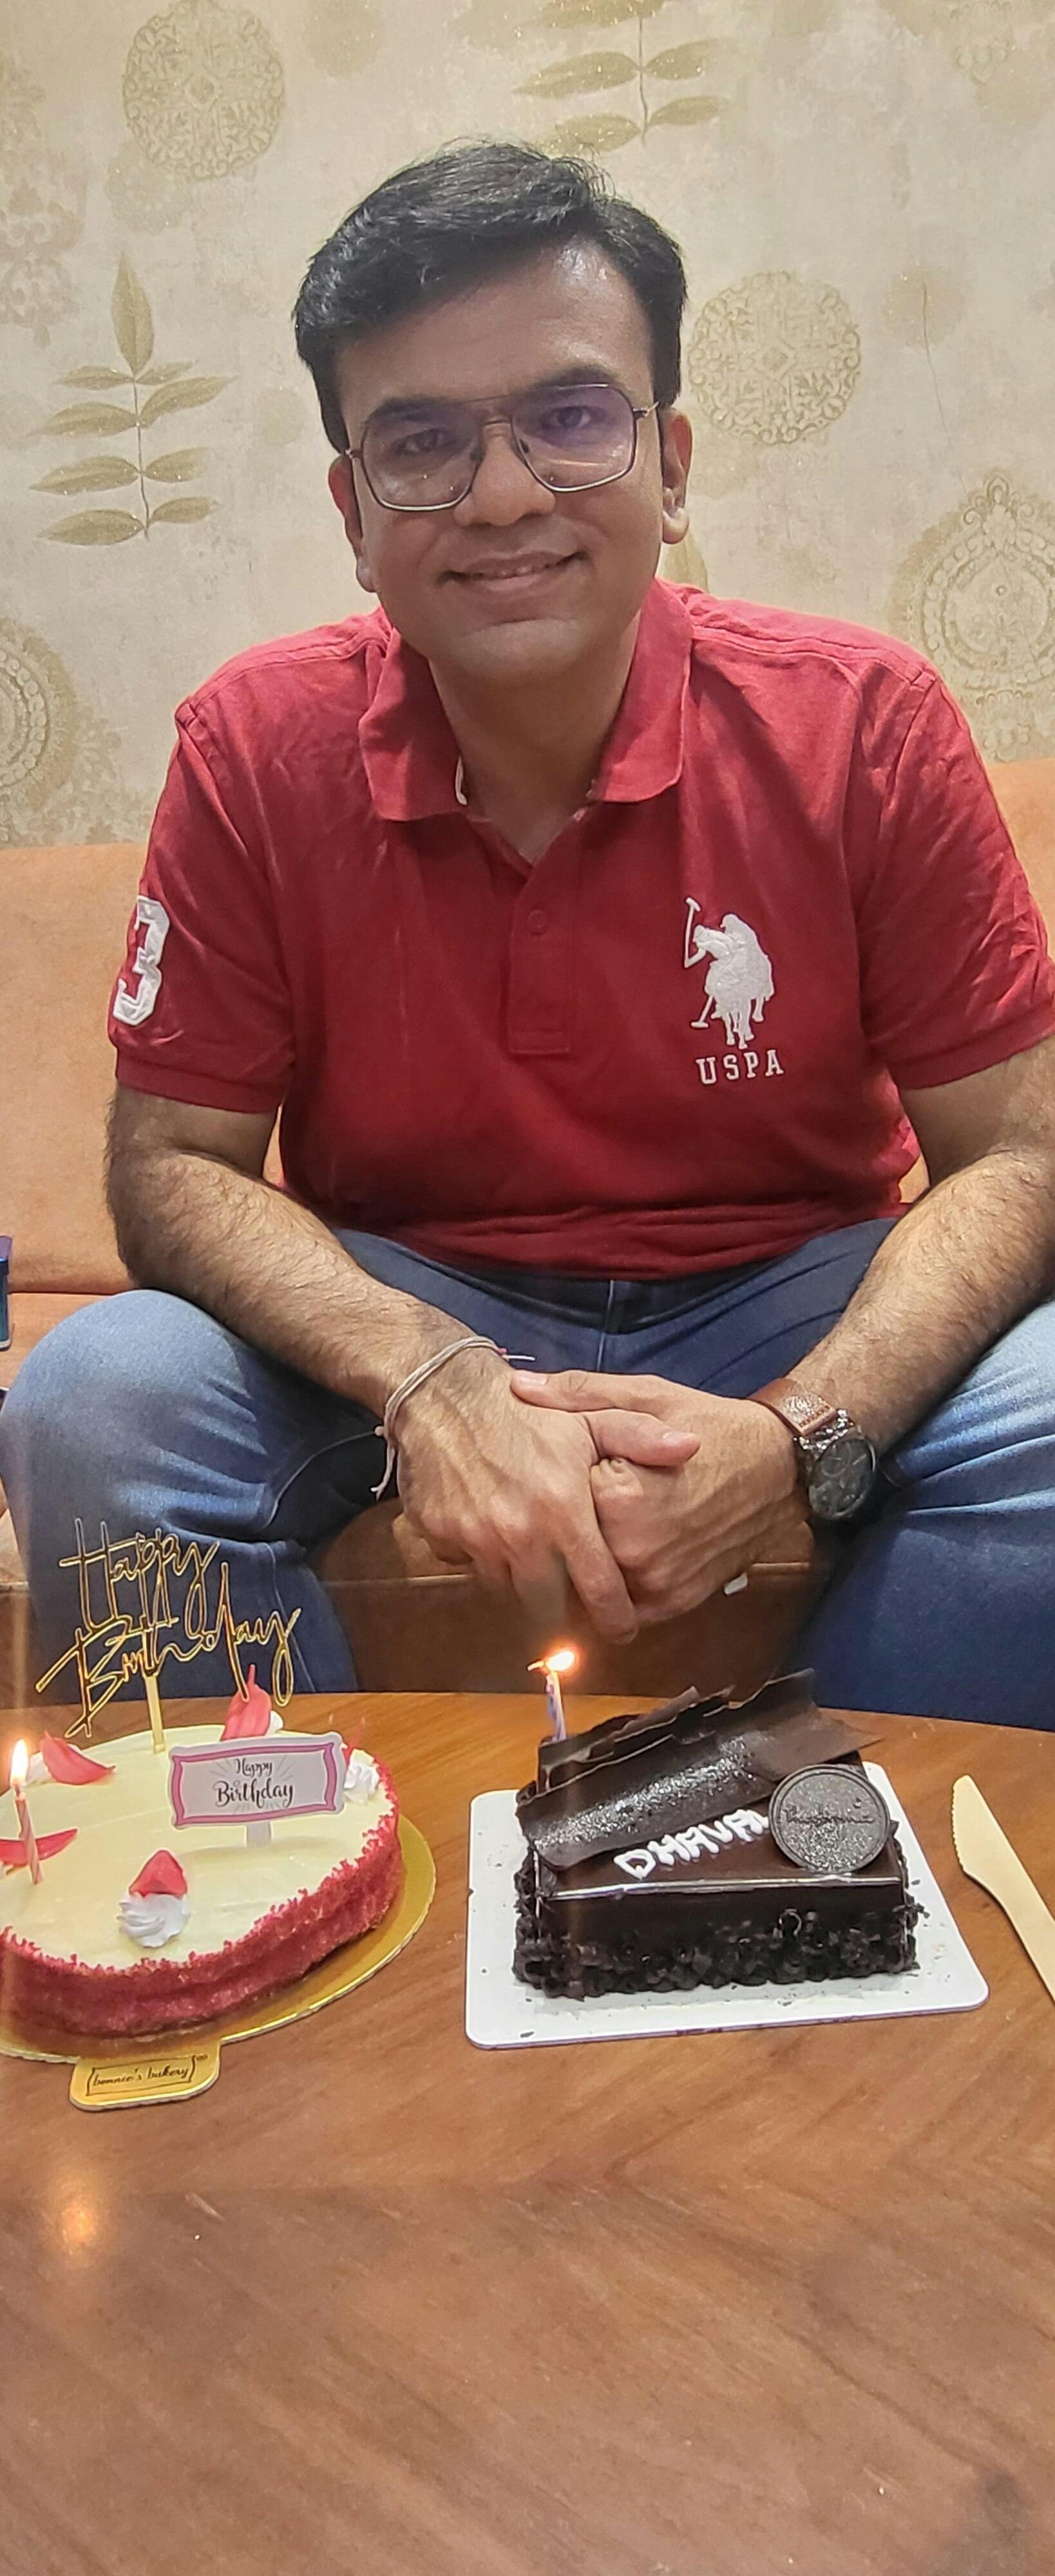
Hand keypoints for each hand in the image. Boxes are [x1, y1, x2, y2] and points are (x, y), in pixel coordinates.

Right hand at [393, 1351, 699, 1640]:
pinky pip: (467, 1567)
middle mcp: (519, 1535)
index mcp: (563, 1512)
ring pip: (505, 1591)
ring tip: (533, 1554)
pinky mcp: (441, 1538)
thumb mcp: (589, 1419)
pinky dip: (483, 1558)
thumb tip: (690, 1447)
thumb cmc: (524, 1413)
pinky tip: (492, 1528)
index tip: (623, 1628)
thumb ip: (641, 1438)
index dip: (615, 1620)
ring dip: (522, 1581)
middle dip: (565, 1610)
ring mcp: (476, 1540)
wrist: (443, 1393)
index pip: (598, 1592)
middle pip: (549, 1609)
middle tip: (574, 1596)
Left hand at [510, 1368, 796, 1623]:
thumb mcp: (647, 1396)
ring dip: (581, 1564)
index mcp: (617, 1496)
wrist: (780, 1468)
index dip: (548, 1486)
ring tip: (592, 1528)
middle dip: (560, 1529)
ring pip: (586, 1587)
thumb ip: (579, 1396)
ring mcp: (655, 1582)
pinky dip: (611, 1588)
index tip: (553, 1472)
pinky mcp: (673, 1602)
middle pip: (564, 1551)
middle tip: (570, 1504)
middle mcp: (634, 1549)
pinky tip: (617, 1555)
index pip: (549, 1504)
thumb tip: (520, 1387)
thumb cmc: (712, 1426)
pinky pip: (621, 1607)